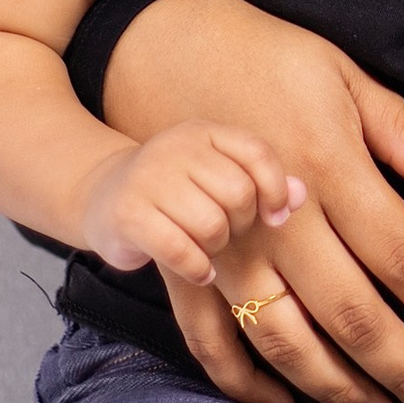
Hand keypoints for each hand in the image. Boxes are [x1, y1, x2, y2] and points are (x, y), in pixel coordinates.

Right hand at [79, 120, 294, 289]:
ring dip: (216, 248)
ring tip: (205, 247)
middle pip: (238, 194)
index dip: (275, 190)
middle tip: (225, 232)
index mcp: (204, 132)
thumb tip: (301, 196)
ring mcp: (148, 179)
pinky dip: (197, 268)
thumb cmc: (175, 192)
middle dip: (240, 224)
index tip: (274, 217)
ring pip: (212, 224)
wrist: (102, 196)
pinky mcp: (128, 215)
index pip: (257, 153)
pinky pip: (182, 250)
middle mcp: (175, 148)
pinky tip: (197, 270)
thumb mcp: (216, 178)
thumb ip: (261, 183)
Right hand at [99, 0, 403, 402]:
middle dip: (403, 369)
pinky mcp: (184, 260)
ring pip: (286, 338)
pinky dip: (244, 382)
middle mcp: (276, 220)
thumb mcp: (339, 73)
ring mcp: (224, 246)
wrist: (146, 48)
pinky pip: (211, 338)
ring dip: (336, 388)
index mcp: (326, 167)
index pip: (399, 255)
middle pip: (351, 312)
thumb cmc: (259, 56)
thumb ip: (403, 132)